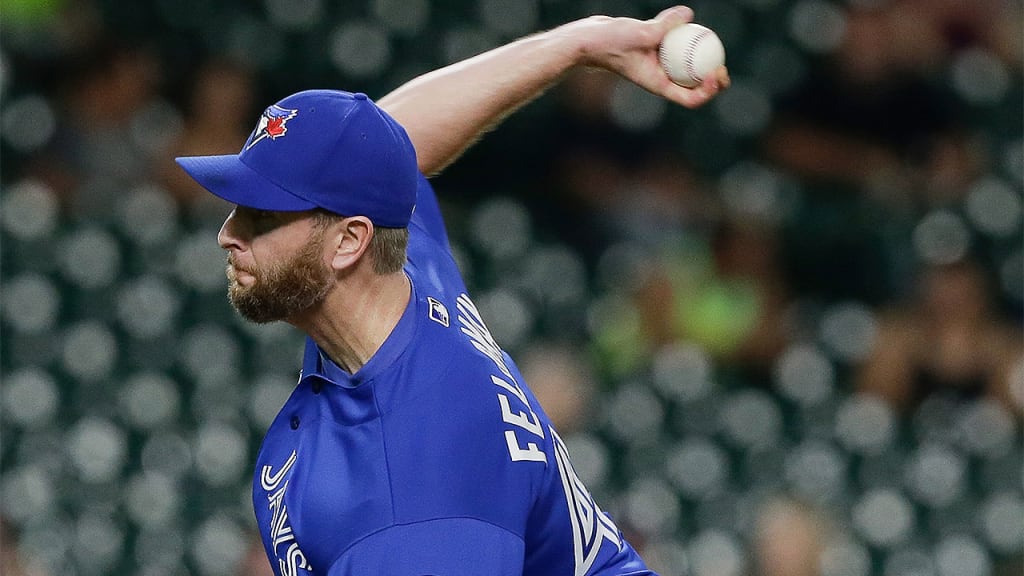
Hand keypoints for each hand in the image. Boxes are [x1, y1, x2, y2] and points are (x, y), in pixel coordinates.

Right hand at [571, 6, 730, 108]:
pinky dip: (682, 36)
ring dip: (700, 58)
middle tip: (723, 66)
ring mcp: (657, 63)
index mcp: (658, 84)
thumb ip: (665, 25)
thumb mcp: (639, 34)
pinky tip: (685, 19)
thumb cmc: (609, 42)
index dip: (708, 91)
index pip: (689, 98)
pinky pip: (674, 45)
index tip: (717, 74)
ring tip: (713, 44)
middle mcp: (660, 77)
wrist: (588, 39)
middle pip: (693, 85)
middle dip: (712, 79)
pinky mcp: (653, 48)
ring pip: (685, 65)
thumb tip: (689, 15)